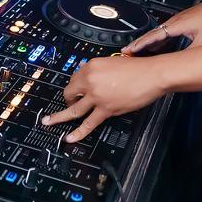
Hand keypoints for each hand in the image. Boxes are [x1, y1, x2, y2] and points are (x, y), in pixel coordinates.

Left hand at [41, 56, 164, 142]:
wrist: (152, 75)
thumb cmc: (139, 68)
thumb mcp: (114, 63)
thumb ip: (101, 71)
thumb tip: (94, 81)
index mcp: (92, 65)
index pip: (75, 78)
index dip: (75, 86)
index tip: (74, 91)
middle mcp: (90, 80)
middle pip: (70, 93)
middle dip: (67, 100)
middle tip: (65, 105)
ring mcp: (97, 96)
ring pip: (73, 109)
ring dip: (59, 117)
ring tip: (48, 121)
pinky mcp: (106, 109)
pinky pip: (88, 123)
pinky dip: (77, 132)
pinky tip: (69, 137)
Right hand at [122, 0, 201, 54]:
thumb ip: (191, 53)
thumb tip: (182, 64)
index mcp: (176, 25)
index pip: (154, 36)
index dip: (141, 44)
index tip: (130, 50)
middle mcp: (173, 22)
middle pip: (151, 33)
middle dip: (138, 43)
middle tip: (127, 51)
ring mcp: (176, 21)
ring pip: (157, 32)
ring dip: (146, 41)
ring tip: (136, 50)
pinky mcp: (180, 21)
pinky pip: (163, 31)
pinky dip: (155, 39)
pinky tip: (154, 46)